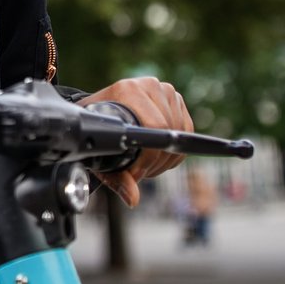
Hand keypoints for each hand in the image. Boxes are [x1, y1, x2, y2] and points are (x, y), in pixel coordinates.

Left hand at [83, 77, 192, 207]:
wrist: (98, 111)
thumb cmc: (96, 130)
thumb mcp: (100, 154)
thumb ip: (116, 177)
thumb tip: (133, 198)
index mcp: (128, 90)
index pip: (155, 128)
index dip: (147, 158)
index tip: (135, 174)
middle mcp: (150, 86)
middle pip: (169, 135)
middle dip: (154, 161)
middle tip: (137, 171)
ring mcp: (166, 91)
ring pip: (181, 136)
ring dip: (164, 158)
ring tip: (143, 161)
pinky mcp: (177, 101)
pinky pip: (187, 133)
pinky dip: (174, 150)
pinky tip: (156, 153)